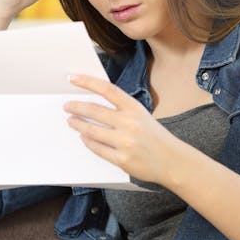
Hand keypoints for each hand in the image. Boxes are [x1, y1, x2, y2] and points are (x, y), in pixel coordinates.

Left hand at [63, 74, 182, 184]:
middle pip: (95, 111)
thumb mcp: (142, 116)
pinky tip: (83, 137)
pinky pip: (97, 149)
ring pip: (92, 131)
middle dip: (76, 107)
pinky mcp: (122, 159)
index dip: (88, 82)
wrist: (173, 161)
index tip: (73, 78)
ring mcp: (125, 142)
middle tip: (67, 106)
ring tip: (71, 121)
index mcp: (135, 108)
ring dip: (78, 124)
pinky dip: (88, 142)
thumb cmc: (155, 137)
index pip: (107, 90)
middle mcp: (130, 123)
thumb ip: (121, 109)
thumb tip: (93, 105)